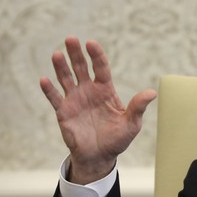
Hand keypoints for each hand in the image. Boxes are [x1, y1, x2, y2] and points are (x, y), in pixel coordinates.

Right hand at [39, 36, 156, 183]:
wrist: (99, 157)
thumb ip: (138, 107)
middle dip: (76, 54)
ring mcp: (75, 100)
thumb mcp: (131, 124)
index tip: (91, 43)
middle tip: (71, 39)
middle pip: (81, 67)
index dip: (96, 55)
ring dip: (61, 67)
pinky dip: (49, 90)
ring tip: (57, 54)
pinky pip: (54, 98)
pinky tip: (44, 79)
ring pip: (66, 79)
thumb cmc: (117, 139)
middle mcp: (89, 91)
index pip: (101, 68)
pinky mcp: (63, 112)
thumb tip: (152, 93)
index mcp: (105, 90)